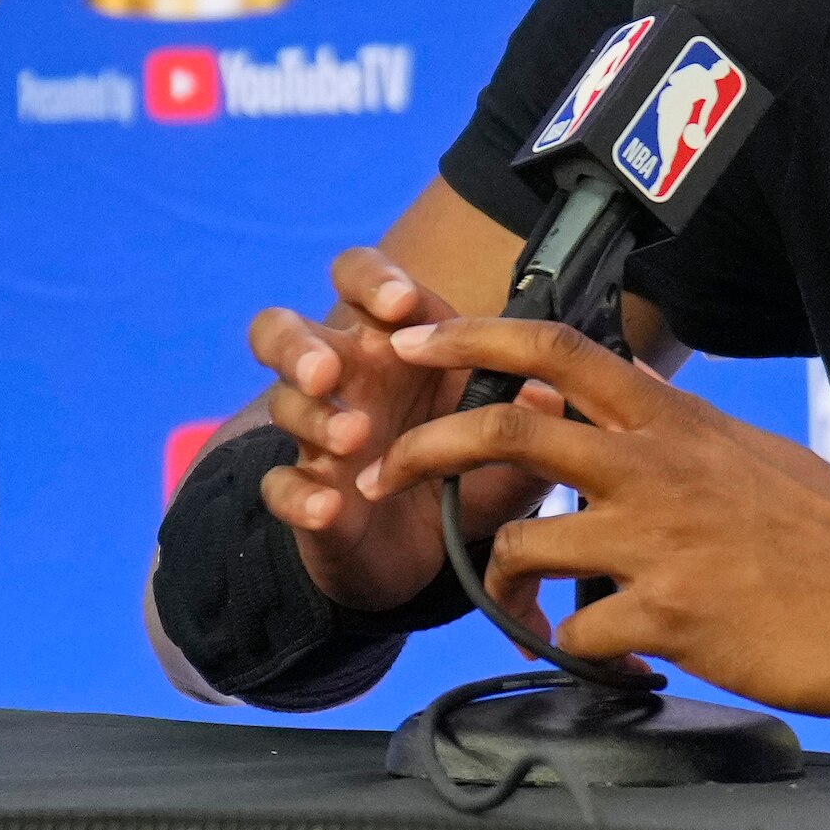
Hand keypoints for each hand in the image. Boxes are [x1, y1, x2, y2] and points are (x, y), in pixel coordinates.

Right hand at [240, 246, 519, 611]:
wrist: (436, 550)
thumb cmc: (471, 469)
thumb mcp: (513, 439)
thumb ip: (531, 411)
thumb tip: (551, 392)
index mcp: (395, 343)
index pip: (361, 281)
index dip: (371, 280)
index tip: (403, 305)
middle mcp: (346, 378)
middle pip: (282, 330)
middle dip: (298, 344)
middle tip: (328, 372)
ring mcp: (317, 436)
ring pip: (283, 404)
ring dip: (313, 417)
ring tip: (354, 438)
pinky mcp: (305, 494)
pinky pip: (278, 486)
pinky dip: (298, 496)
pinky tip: (329, 508)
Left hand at [379, 315, 829, 713]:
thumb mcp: (750, 457)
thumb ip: (675, 438)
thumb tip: (610, 415)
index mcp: (677, 422)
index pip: (558, 351)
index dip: (472, 336)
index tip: (411, 337)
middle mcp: (656, 469)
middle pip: (507, 432)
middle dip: (425, 450)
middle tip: (384, 477)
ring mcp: (657, 542)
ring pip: (523, 545)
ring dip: (504, 585)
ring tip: (528, 611)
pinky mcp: (666, 618)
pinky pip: (576, 637)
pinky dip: (580, 655)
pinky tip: (618, 667)